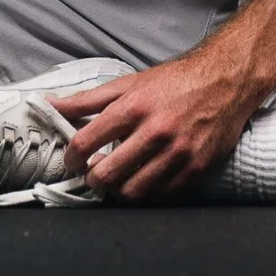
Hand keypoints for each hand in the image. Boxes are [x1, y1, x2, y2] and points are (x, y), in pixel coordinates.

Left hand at [60, 46, 266, 203]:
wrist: (225, 81)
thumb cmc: (174, 81)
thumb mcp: (128, 83)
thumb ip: (87, 99)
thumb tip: (50, 104)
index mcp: (132, 107)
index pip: (86, 142)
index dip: (71, 157)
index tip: (71, 161)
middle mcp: (154, 131)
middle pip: (107, 173)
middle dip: (93, 179)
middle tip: (93, 174)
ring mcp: (176, 152)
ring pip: (133, 190)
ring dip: (117, 190)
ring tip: (116, 180)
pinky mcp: (195, 167)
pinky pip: (161, 194)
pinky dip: (147, 192)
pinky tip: (142, 180)